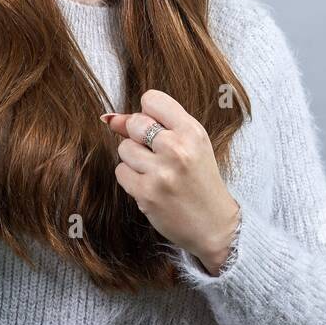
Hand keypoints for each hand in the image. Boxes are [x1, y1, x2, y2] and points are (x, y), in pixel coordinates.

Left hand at [103, 89, 239, 274]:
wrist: (214, 225)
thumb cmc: (200, 180)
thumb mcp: (188, 145)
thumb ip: (154, 125)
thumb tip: (111, 118)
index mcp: (192, 131)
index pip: (152, 99)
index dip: (149, 114)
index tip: (158, 130)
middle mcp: (177, 148)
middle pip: (134, 122)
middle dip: (139, 137)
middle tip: (158, 155)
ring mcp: (161, 172)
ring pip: (124, 148)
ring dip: (134, 160)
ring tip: (156, 172)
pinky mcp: (147, 193)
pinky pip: (120, 171)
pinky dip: (130, 178)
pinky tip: (150, 186)